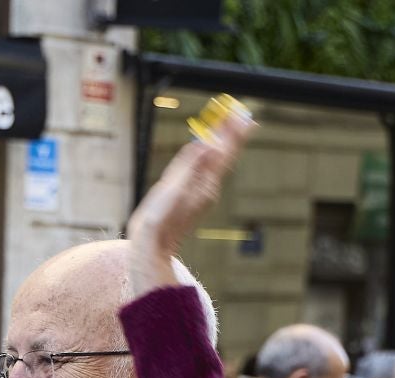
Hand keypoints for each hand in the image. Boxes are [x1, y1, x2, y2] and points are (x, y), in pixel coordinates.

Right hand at [126, 104, 255, 299]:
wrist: (151, 245)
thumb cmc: (160, 219)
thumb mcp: (175, 188)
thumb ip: (192, 165)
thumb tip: (211, 144)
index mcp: (206, 184)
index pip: (224, 153)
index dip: (234, 133)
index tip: (242, 116)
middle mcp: (207, 188)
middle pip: (223, 156)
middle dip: (231, 135)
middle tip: (240, 114)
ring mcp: (199, 193)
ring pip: (215, 163)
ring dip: (222, 143)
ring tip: (228, 127)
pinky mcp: (190, 197)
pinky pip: (204, 171)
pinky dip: (208, 156)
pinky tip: (208, 151)